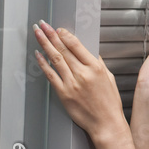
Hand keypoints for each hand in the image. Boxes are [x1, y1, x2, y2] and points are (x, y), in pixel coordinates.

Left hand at [34, 21, 126, 138]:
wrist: (106, 123)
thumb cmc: (110, 103)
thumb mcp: (109, 79)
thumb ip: (98, 64)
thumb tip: (90, 54)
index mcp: (96, 68)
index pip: (77, 46)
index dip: (66, 35)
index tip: (59, 29)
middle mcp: (83, 73)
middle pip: (63, 50)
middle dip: (52, 35)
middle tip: (44, 25)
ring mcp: (72, 83)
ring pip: (55, 59)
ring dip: (44, 44)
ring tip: (38, 34)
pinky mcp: (63, 93)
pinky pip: (50, 75)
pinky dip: (43, 63)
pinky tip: (38, 55)